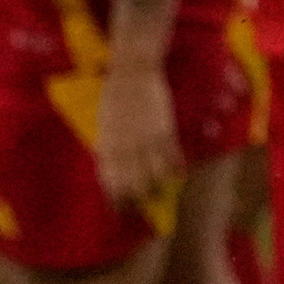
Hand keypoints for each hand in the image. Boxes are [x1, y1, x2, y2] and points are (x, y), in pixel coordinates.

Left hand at [91, 65, 183, 216]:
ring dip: (159, 189)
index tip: (120, 211)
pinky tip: (179, 175)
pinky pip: (172, 159)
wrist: (132, 71)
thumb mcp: (104, 127)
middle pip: (134, 189)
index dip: (117, 203)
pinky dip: (176, 170)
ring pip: (155, 180)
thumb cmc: (114, 97)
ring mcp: (145, 142)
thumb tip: (110, 171)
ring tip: (161, 192)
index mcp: (107, 149)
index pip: (111, 186)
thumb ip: (108, 150)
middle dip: (138, 202)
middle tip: (143, 205)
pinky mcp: (164, 131)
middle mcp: (125, 150)